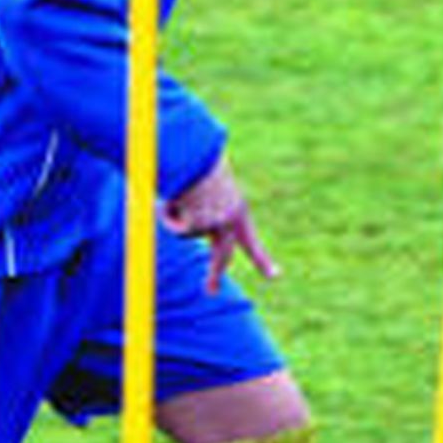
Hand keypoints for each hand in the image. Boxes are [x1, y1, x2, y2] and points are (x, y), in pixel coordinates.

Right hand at [162, 154, 279, 294]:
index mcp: (238, 210)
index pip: (251, 241)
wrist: (196, 152)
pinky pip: (174, 226)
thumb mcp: (212, 188)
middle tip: (210, 291)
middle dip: (214, 275)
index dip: (262, 260)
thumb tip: (185, 230)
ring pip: (187, 233)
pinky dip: (167, 213)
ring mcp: (214, 225)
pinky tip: (173, 196)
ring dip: (177, 217)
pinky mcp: (196, 224)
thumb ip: (207, 210)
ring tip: (180, 194)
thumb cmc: (202, 165)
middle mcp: (230, 221)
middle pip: (221, 257)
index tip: (275, 276)